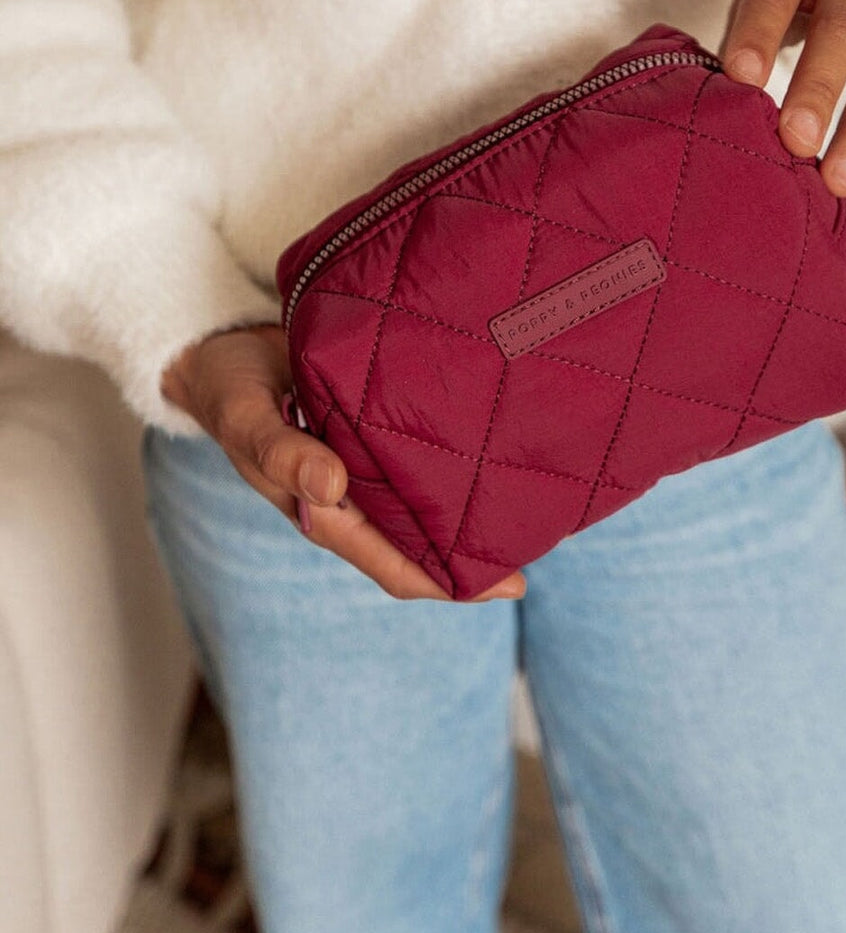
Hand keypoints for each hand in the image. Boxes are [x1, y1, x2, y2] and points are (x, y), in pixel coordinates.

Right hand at [159, 324, 526, 602]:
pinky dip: (447, 465)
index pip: (393, 564)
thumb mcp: (247, 417)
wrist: (220, 347)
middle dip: (472, 554)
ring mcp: (362, 466)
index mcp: (320, 511)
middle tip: (537, 543)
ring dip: (465, 511)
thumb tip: (331, 486)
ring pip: (422, 504)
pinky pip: (415, 460)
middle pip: (420, 544)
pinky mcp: (370, 430)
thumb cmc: (230, 387)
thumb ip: (281, 451)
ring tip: (525, 503)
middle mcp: (348, 497)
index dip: (448, 583)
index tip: (509, 585)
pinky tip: (488, 448)